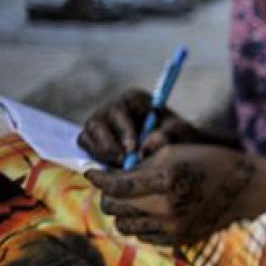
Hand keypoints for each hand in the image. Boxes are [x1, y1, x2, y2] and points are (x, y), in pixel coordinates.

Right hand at [78, 89, 211, 165]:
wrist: (172, 147)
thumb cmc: (177, 135)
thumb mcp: (180, 132)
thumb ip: (168, 135)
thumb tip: (146, 147)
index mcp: (133, 98)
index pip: (119, 110)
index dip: (123, 130)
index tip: (133, 149)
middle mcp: (112, 107)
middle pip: (97, 122)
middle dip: (109, 145)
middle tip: (123, 162)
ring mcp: (100, 122)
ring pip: (87, 136)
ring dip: (102, 153)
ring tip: (121, 166)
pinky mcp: (93, 137)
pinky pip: (85, 146)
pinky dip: (96, 157)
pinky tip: (114, 166)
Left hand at [85, 145, 265, 245]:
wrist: (246, 187)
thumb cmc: (209, 160)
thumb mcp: (175, 151)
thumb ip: (140, 163)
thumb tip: (112, 176)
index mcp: (166, 179)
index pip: (116, 184)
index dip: (99, 177)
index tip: (92, 172)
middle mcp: (167, 207)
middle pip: (114, 207)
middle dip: (109, 194)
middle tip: (115, 185)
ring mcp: (172, 227)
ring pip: (124, 224)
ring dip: (124, 210)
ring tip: (135, 198)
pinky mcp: (177, 240)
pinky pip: (142, 235)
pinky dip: (140, 222)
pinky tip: (151, 210)